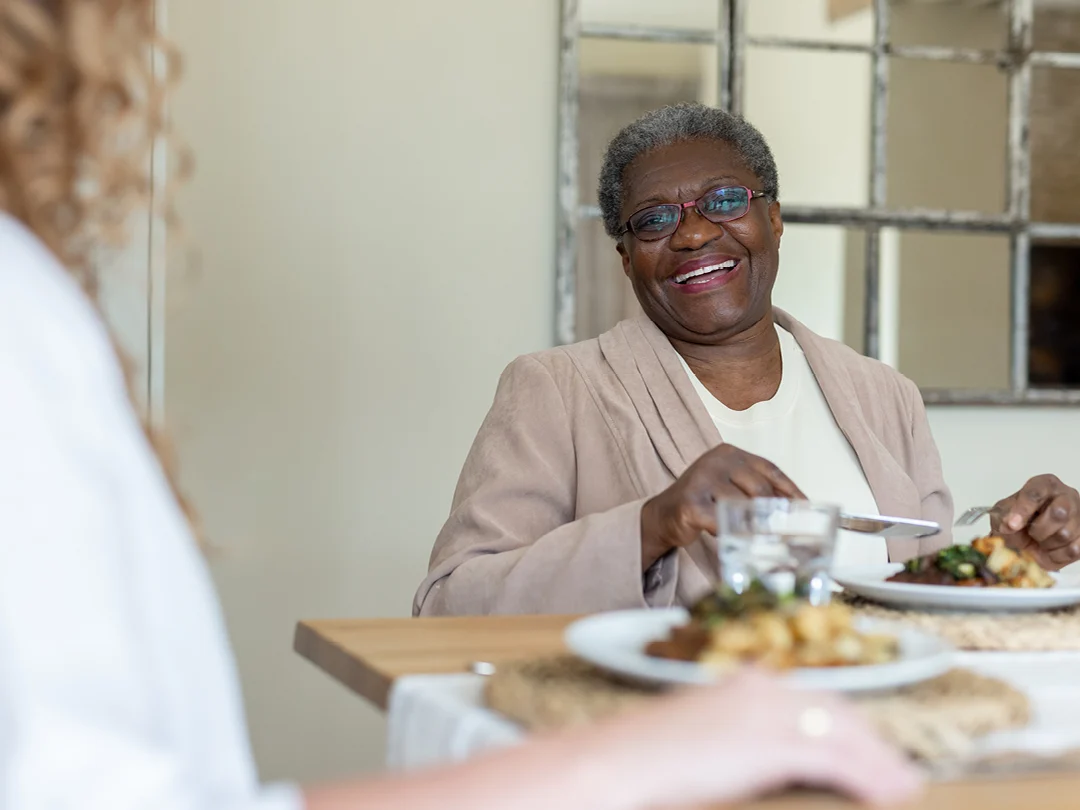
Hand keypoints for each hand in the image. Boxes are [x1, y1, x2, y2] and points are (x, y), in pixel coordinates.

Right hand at [588, 670, 922, 808]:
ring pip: (843, 733)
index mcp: (743, 683)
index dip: (846, 722)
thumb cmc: (644, 755)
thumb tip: (754, 757)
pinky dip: (868, 777)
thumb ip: (733, 737)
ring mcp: (767, 714)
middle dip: (870, 740)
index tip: (867, 742)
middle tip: (898, 767)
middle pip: (835, 710)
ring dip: (878, 760)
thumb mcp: (697, 736)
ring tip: (904, 783)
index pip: (810, 698)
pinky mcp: (770, 744)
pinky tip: (888, 793)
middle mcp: (762, 689)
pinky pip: (835, 760)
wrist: (618, 758)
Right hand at [640, 444, 803, 569]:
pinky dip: (728, 532)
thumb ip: (757, 491)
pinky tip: (726, 535)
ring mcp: (703, 479)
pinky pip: (722, 522)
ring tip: (749, 535)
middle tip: (780, 531)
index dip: (790, 489)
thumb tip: (795, 506)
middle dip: (771, 513)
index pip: (770, 469)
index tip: (805, 507)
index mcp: (731, 453)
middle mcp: (717, 461)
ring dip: (749, 525)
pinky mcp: (692, 503)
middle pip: (759, 489)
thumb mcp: (732, 488)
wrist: (664, 515)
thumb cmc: (703, 501)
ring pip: (742, 507)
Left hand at [991, 474, 1079, 569]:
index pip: (1036, 493)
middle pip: (1059, 512)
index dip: (1023, 510)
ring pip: (1066, 534)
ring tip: (1040, 539)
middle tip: (1031, 533)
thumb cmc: (1017, 521)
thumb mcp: (1002, 515)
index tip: (1011, 525)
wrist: (1027, 540)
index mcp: (1045, 484)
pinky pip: (1073, 550)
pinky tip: (1049, 549)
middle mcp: (1067, 496)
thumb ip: (1002, 516)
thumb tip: (1008, 524)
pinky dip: (1056, 555)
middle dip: (1039, 529)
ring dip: (1046, 543)